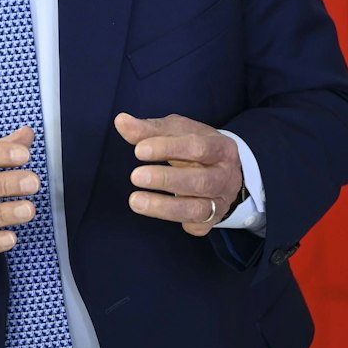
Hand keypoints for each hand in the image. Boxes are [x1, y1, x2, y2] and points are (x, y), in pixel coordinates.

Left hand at [115, 112, 240, 236]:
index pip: (197, 147)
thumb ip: (149, 129)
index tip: (139, 150)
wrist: (225, 171)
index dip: (168, 148)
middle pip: (200, 181)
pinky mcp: (212, 220)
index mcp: (221, 148)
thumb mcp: (178, 131)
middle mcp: (225, 176)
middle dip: (166, 179)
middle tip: (136, 176)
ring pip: (198, 209)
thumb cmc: (195, 147)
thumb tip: (121, 121)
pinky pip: (197, 226)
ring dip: (164, 207)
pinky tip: (156, 211)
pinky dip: (179, 222)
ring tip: (135, 201)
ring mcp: (221, 200)